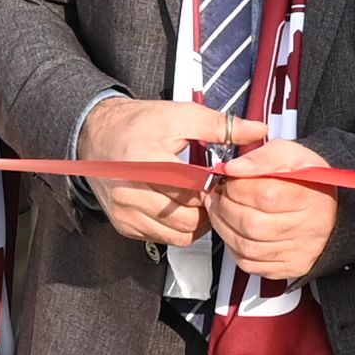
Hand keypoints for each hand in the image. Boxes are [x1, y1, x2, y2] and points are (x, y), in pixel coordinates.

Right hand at [80, 90, 253, 246]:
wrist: (98, 136)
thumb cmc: (137, 125)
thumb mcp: (180, 115)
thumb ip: (221, 126)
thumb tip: (256, 130)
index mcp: (144, 162)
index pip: (193, 189)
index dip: (214, 185)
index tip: (220, 177)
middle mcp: (130, 192)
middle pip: (188, 218)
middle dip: (207, 207)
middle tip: (211, 191)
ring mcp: (126, 213)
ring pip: (180, 235)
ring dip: (196, 221)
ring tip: (196, 198)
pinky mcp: (125, 226)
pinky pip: (164, 239)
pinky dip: (177, 227)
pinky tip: (179, 206)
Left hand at [211, 136, 337, 282]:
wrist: (328, 208)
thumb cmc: (307, 182)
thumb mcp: (289, 155)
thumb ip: (260, 157)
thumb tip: (233, 168)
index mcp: (310, 196)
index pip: (264, 195)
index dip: (237, 187)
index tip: (230, 180)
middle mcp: (307, 228)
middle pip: (252, 224)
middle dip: (225, 208)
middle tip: (220, 196)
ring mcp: (298, 252)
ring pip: (247, 247)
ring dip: (224, 227)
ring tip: (222, 210)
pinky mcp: (289, 268)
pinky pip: (250, 264)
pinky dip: (234, 248)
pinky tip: (235, 231)